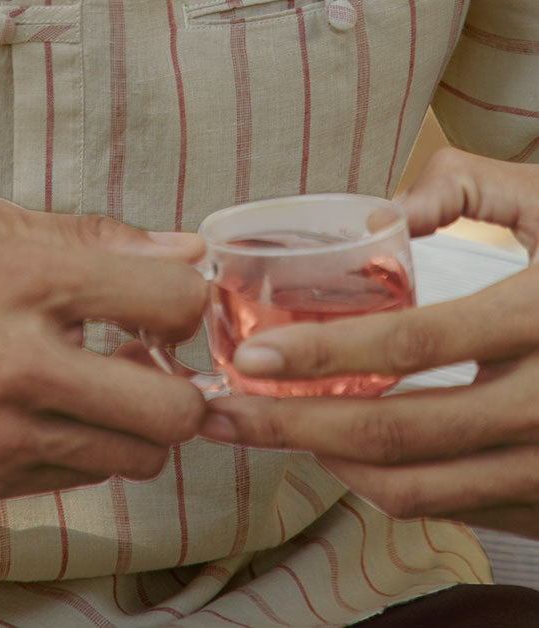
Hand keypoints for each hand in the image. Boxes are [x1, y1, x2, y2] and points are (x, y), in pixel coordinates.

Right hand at [0, 198, 207, 500]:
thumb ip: (92, 237)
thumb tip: (187, 252)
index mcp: (25, 278)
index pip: (171, 301)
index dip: (188, 300)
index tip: (167, 300)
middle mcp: (19, 363)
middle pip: (175, 407)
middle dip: (184, 383)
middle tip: (152, 359)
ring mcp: (1, 435)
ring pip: (139, 455)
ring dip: (138, 422)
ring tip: (99, 383)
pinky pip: (80, 476)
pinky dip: (84, 446)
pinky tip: (46, 407)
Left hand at [199, 149, 538, 536]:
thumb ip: (470, 184)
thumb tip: (391, 207)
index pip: (412, 346)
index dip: (322, 355)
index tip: (252, 354)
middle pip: (399, 436)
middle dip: (292, 427)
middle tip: (221, 411)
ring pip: (418, 490)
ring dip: (326, 465)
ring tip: (267, 429)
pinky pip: (453, 507)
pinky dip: (384, 485)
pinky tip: (340, 447)